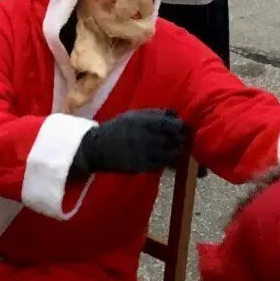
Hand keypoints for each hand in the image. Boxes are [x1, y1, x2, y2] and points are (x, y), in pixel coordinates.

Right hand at [71, 110, 187, 176]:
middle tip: (181, 141)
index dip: (181, 127)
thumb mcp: (134, 115)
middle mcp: (147, 136)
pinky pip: (162, 165)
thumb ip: (155, 114)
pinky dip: (166, 163)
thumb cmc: (118, 128)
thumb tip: (176, 114)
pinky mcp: (143, 166)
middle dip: (181, 140)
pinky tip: (163, 159)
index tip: (182, 129)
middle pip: (176, 140)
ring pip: (172, 154)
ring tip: (173, 151)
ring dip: (175, 153)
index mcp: (145, 121)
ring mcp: (145, 152)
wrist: (97, 148)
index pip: (174, 124)